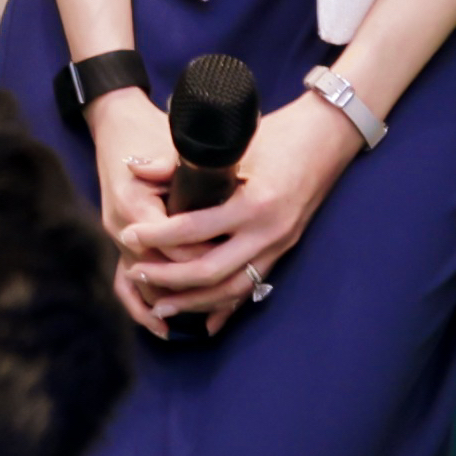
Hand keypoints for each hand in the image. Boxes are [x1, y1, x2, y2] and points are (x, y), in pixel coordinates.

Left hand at [110, 90, 359, 335]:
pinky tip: (206, 322)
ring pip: (233, 289)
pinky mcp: (283, 251)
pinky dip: (227, 306)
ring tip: (160, 305)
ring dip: (195, 301)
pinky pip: (252, 287)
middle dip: (170, 278)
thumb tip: (134, 167)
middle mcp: (268, 233)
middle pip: (212, 271)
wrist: (326, 138)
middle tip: (135, 273)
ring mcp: (279, 246)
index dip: (157, 235)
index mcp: (252, 204)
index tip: (129, 236)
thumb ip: (179, 161)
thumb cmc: (276, 134)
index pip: (195, 229)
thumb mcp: (231, 144)